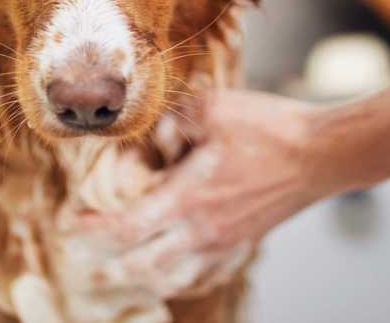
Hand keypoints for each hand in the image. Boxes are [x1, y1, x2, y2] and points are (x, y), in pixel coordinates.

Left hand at [76, 90, 326, 295]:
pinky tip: (168, 272)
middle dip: (105, 265)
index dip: (90, 229)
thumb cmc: (268, 129)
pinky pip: (202, 276)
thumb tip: (149, 140)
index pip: (125, 227)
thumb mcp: (210, 108)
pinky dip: (175, 279)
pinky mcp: (243, 243)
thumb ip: (170, 123)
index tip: (68, 224)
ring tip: (117, 271)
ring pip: (170, 280)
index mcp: (189, 198)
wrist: (321, 153)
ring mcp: (225, 243)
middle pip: (140, 265)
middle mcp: (203, 230)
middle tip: (82, 254)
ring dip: (137, 278)